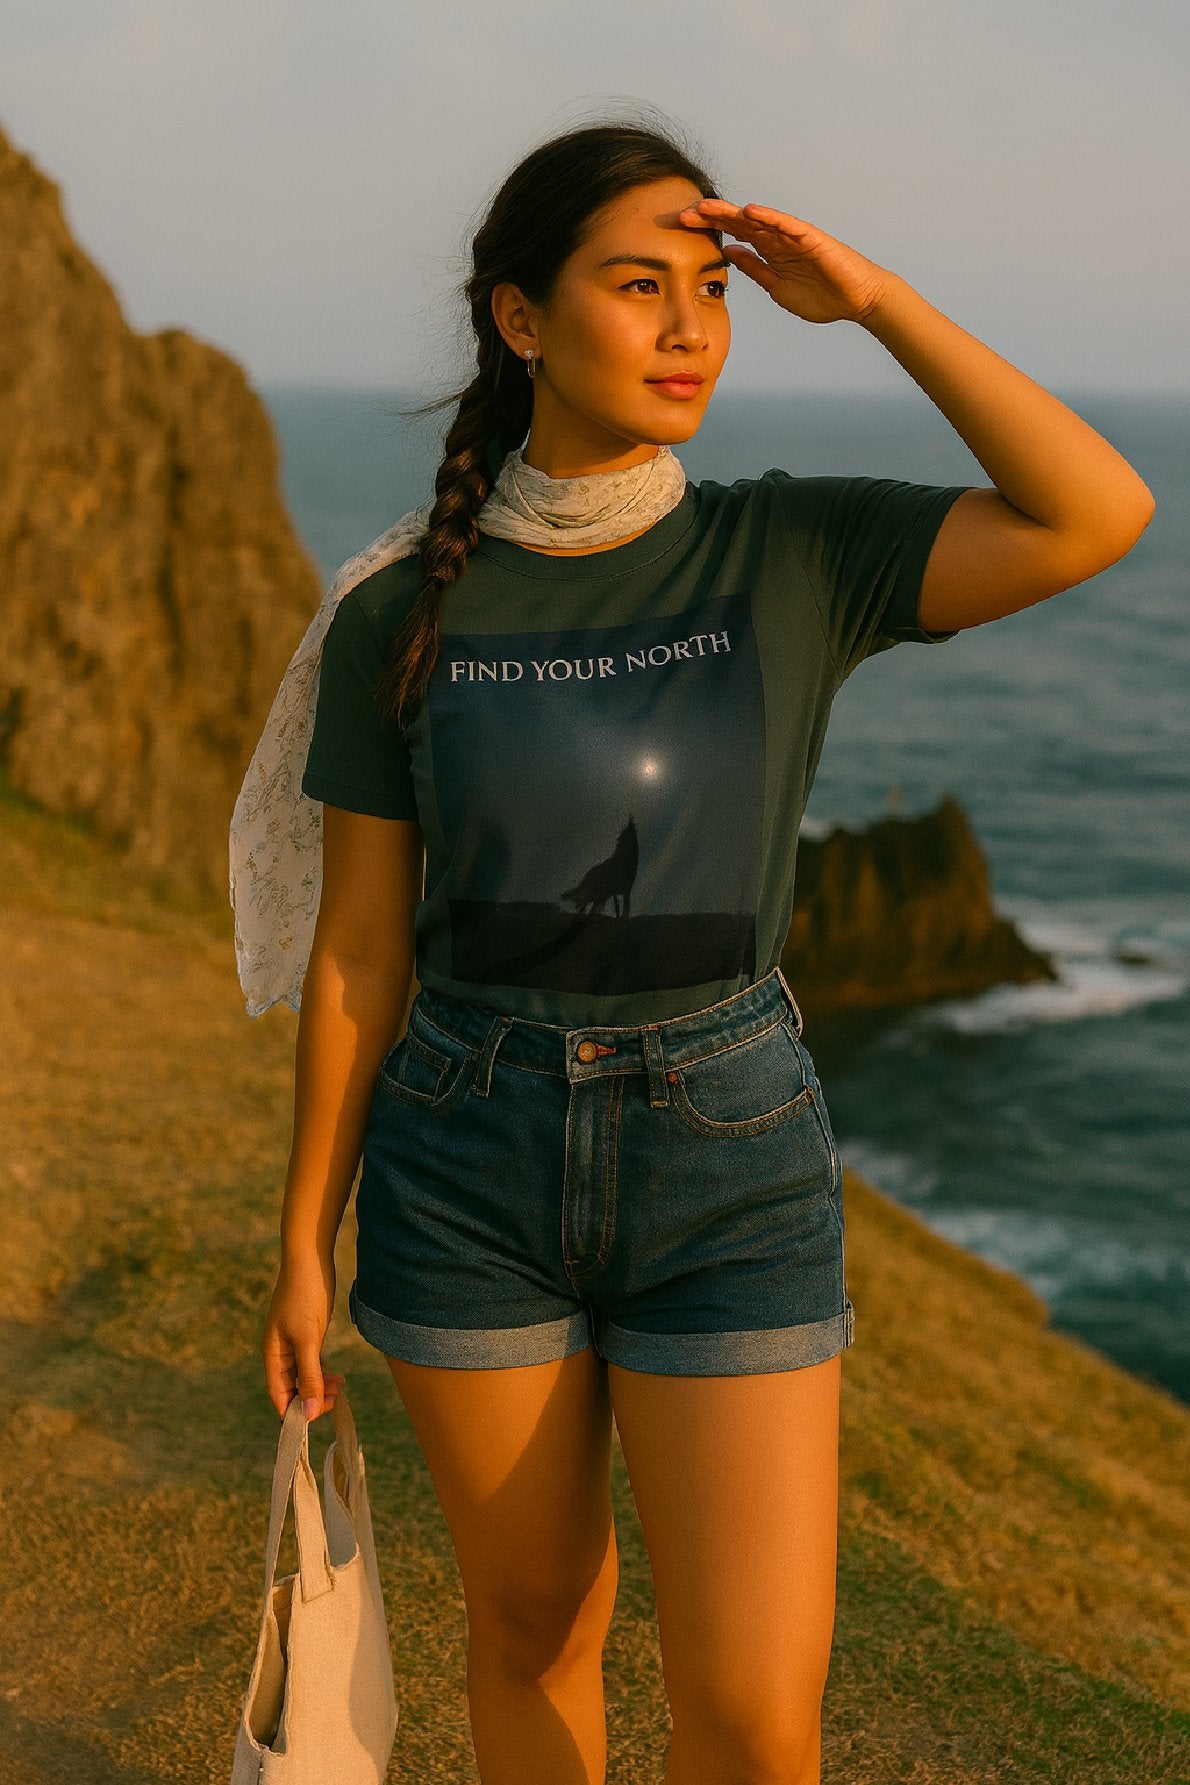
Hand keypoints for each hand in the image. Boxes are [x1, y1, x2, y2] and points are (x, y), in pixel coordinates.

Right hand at [261, 1249, 346, 1422]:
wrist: (311, 1260)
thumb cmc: (305, 1296)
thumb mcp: (308, 1338)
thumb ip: (309, 1375)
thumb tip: (308, 1413)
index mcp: (273, 1354)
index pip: (279, 1394)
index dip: (293, 1412)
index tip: (314, 1422)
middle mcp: (280, 1352)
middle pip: (291, 1388)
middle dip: (311, 1399)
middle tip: (335, 1399)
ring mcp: (294, 1343)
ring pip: (304, 1376)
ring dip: (320, 1386)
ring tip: (340, 1388)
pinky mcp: (307, 1334)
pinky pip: (312, 1363)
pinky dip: (323, 1372)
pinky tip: (337, 1377)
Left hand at [677, 197, 890, 325]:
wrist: (856, 301)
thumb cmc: (822, 296)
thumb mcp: (776, 286)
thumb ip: (754, 269)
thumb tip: (729, 252)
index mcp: (769, 251)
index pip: (733, 234)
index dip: (709, 229)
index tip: (681, 227)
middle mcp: (778, 239)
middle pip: (739, 222)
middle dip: (712, 217)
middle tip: (684, 213)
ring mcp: (794, 236)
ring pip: (758, 219)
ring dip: (732, 212)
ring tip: (707, 207)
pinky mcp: (811, 238)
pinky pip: (787, 225)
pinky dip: (769, 216)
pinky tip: (750, 211)